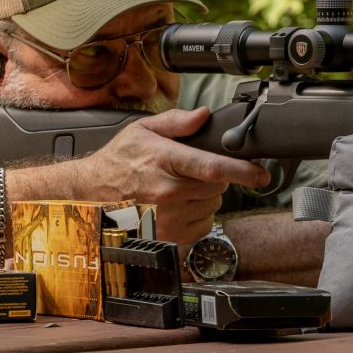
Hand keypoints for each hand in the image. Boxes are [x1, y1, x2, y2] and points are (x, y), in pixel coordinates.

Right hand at [81, 107, 270, 246]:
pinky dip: (199, 215)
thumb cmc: (117, 162)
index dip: (243, 171)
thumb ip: (177, 122)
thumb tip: (204, 115)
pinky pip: (204, 224)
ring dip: (206, 196)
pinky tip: (179, 206)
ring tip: (180, 188)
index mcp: (165, 162)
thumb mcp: (142, 130)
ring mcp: (169, 218)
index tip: (262, 173)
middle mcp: (169, 192)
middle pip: (217, 185)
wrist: (90, 195)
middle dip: (215, 176)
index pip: (213, 167)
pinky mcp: (170, 236)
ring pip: (212, 204)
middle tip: (192, 170)